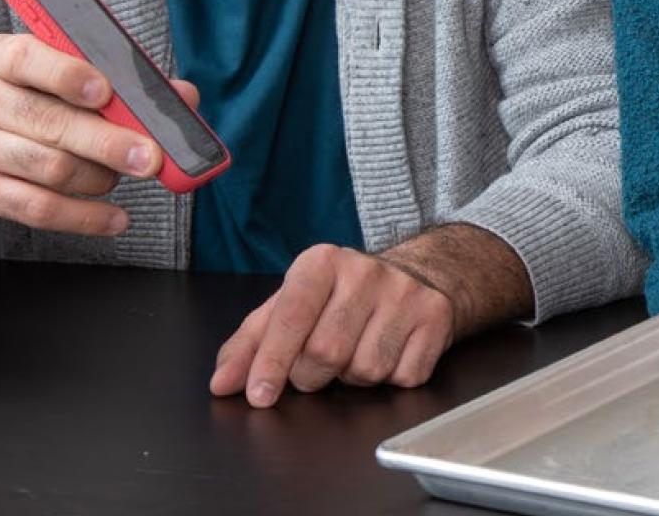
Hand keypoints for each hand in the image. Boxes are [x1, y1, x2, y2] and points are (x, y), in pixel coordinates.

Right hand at [0, 34, 168, 234]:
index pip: (29, 59)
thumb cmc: (2, 106)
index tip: (106, 92)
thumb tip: (181, 95)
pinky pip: (39, 209)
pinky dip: (86, 218)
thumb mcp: (37, 78)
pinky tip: (115, 219)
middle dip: (110, 142)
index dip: (69, 75)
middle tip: (151, 156)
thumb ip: (106, 79)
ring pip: (51, 168)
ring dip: (100, 178)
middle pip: (52, 122)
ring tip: (122, 176)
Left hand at [209, 243, 455, 406]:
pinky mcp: (436, 317)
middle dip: (313, 375)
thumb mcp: (292, 306)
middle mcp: (365, 271)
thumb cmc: (344, 296)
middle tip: (318, 364)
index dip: (271, 362)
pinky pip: (403, 377)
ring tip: (358, 350)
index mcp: (321, 262)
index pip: (290, 317)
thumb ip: (251, 344)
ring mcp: (405, 293)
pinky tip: (391, 351)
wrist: (422, 274)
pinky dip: (392, 378)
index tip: (259, 395)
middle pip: (325, 353)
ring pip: (365, 370)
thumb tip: (223, 383)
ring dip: (354, 377)